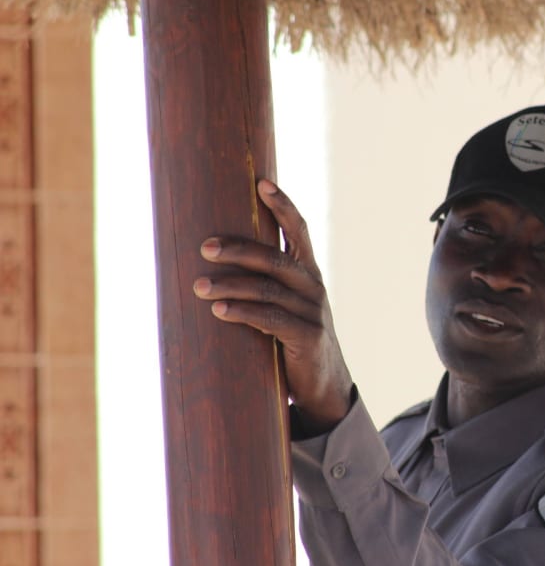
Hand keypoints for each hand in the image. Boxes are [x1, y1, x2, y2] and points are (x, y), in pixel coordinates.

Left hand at [193, 179, 351, 432]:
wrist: (324, 383)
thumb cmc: (293, 337)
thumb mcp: (286, 304)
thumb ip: (265, 283)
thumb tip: (211, 261)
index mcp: (308, 272)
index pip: (298, 230)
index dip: (283, 205)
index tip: (263, 182)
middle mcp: (313, 286)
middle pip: (275, 258)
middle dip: (238, 250)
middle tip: (204, 247)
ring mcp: (313, 311)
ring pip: (267, 290)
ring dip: (229, 286)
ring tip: (199, 287)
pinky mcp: (307, 337)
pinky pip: (271, 319)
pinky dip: (243, 312)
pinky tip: (220, 311)